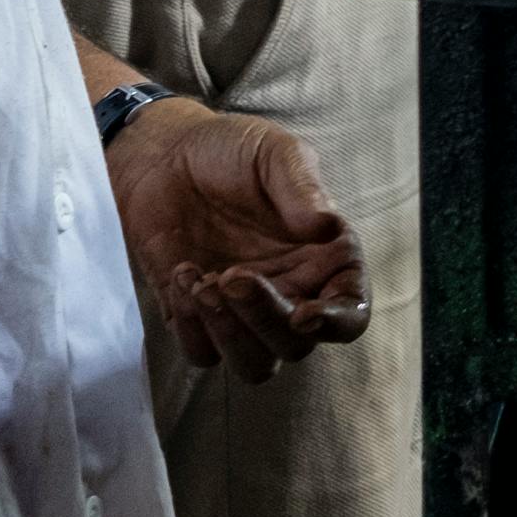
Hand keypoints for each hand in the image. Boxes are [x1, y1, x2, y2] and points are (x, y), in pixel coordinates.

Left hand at [105, 100, 371, 381]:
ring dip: (228, 334)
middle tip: (232, 275)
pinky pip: (203, 353)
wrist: (164, 156)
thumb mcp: (273, 151)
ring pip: (255, 365)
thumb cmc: (230, 150)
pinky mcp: (200, 319)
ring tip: (201, 281)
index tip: (303, 314)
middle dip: (264, 318)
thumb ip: (301, 186)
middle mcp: (292, 293)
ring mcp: (245, 313)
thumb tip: (325, 226)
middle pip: (297, 346)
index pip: (351, 312)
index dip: (336, 322)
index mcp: (324, 258)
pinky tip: (182, 272)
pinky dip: (192, 325)